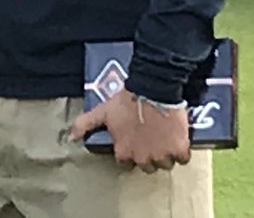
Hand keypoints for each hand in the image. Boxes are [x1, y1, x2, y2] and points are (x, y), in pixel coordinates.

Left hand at [69, 91, 191, 172]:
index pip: (126, 163)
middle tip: (150, 139)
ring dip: (165, 154)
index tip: (134, 141)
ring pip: (165, 164)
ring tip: (164, 139)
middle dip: (149, 154)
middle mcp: (143, 158)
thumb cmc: (126, 101)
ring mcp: (162, 155)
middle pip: (147, 166)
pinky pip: (182, 158)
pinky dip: (181, 151)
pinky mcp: (179, 149)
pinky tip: (177, 139)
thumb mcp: (102, 111)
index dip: (130, 152)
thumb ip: (85, 124)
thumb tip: (71, 138)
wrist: (153, 89)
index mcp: (124, 152)